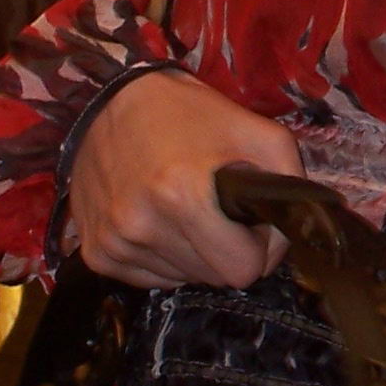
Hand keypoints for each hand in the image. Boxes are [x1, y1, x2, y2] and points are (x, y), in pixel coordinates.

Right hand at [67, 68, 302, 287]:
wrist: (108, 104)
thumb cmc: (189, 114)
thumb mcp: (257, 130)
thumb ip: (288, 184)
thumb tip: (290, 237)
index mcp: (183, 195)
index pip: (242, 270)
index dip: (259, 248)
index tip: (252, 222)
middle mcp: (142, 227)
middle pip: (214, 279)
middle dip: (228, 251)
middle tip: (221, 213)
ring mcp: (114, 245)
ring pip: (183, 280)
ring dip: (195, 254)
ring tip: (186, 210)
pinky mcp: (95, 254)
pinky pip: (150, 280)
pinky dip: (163, 257)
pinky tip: (159, 219)